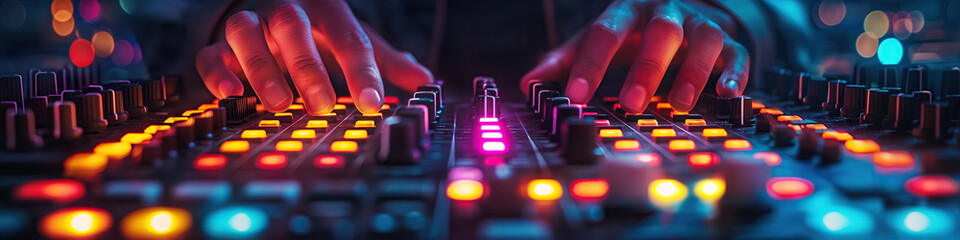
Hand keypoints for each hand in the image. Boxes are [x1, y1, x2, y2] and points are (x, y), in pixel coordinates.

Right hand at [196, 0, 432, 113]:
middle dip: (307, 67)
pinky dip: (217, 72)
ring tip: (279, 104)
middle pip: (292, 28)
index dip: (361, 70)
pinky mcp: (218, 44)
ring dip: (261, 68)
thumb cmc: (318, 29)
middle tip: (323, 105)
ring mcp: (249, 23)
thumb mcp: (353, 38)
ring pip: (245, 32)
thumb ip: (385, 60)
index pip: (347, 35)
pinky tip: (231, 95)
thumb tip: (426, 80)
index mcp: (324, 7)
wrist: (270, 8)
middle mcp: (284, 9)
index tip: (372, 102)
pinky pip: (210, 53)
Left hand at [522, 0, 748, 112]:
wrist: (680, 12)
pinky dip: (733, 73)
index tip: (576, 96)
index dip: (590, 64)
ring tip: (677, 105)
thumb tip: (528, 83)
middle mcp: (666, 12)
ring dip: (692, 73)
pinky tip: (726, 94)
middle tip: (631, 103)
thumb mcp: (595, 40)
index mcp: (627, 10)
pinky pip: (736, 54)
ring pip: (702, 40)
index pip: (605, 32)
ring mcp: (699, 25)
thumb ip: (564, 61)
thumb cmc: (630, 31)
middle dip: (647, 68)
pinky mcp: (727, 42)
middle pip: (660, 32)